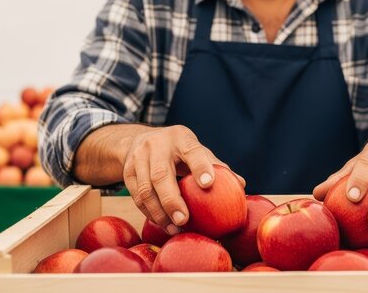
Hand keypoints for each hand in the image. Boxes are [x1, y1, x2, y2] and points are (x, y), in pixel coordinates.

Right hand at [122, 125, 244, 234]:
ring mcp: (138, 158)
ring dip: (159, 213)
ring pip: (144, 189)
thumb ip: (215, 165)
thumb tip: (241, 185)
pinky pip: (136, 197)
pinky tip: (162, 224)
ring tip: (174, 229)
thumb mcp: (195, 150)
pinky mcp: (127, 172)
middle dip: (172, 200)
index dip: (201, 166)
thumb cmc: (178, 150)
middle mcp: (157, 145)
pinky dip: (149, 213)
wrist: (139, 140)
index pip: (192, 151)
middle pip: (161, 174)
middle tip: (184, 220)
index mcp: (180, 138)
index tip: (209, 183)